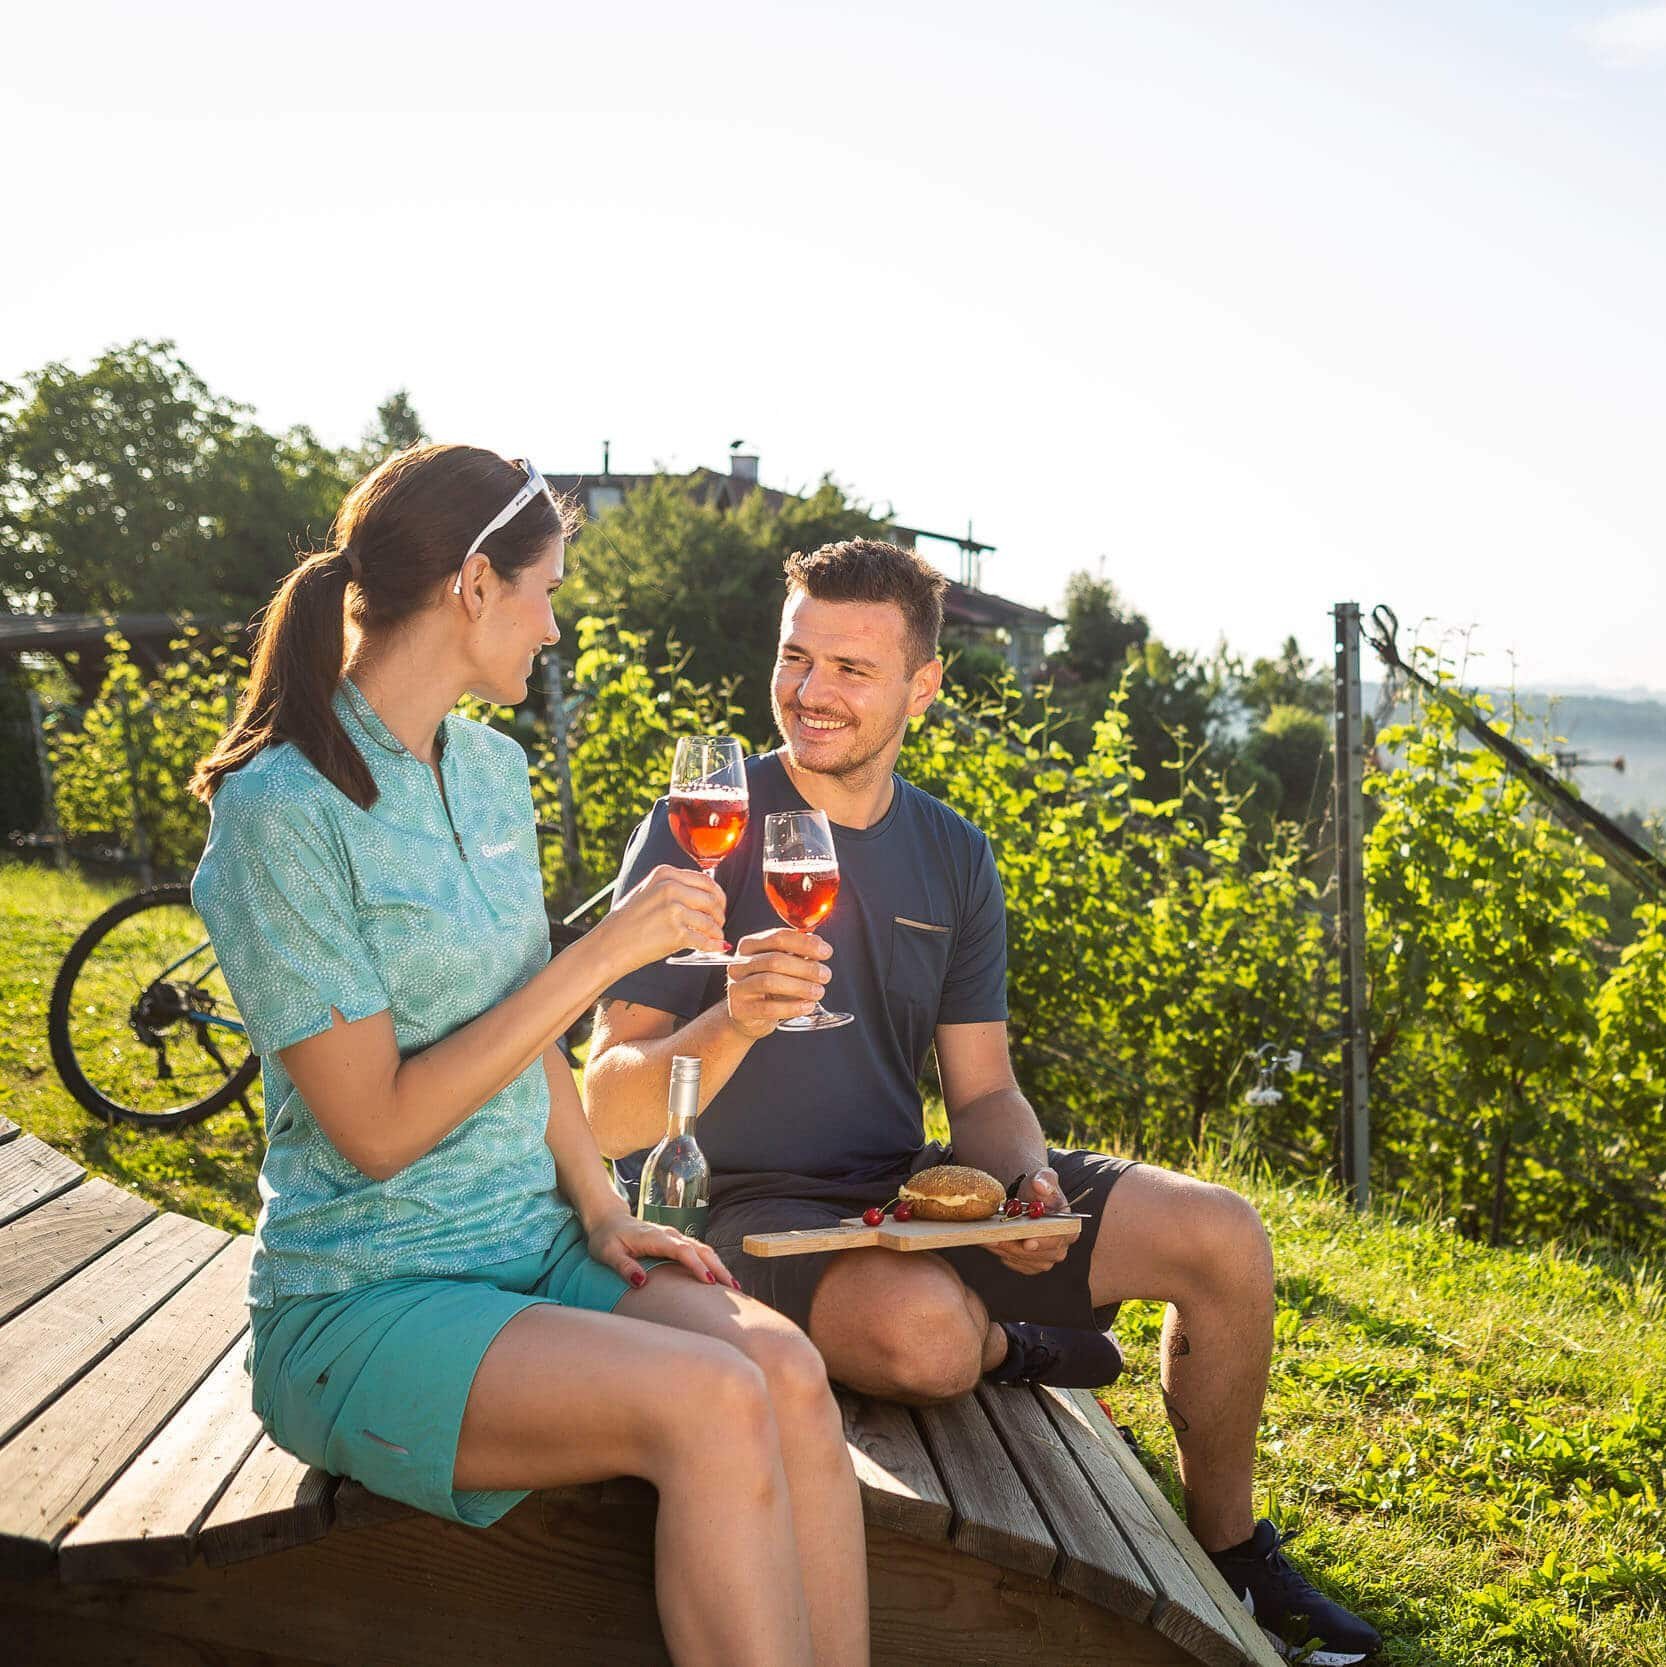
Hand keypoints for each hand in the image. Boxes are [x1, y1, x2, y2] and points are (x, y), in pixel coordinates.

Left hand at [586, 1209, 741, 1291]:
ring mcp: (674, 1237)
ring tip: (733, 1287)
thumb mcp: (607, 1253)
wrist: (608, 1219)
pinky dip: (712, 1263)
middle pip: (700, 1249)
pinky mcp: (675, 1242)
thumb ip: (623, 1266)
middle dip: (718, 1268)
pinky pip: (698, 1251)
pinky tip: (719, 1279)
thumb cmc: (606, 1238)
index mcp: (655, 1237)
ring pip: (703, 1249)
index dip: (697, 1265)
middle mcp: (669, 1235)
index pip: (682, 1250)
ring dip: (719, 1266)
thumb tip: (642, 1282)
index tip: (710, 1282)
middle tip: (734, 1289)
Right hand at [602, 864, 726, 967]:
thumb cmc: (626, 921)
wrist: (609, 945)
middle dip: (720, 913)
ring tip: (714, 937)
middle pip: (712, 899)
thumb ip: (673, 887)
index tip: (719, 905)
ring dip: (717, 931)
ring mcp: (673, 910)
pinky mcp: (676, 933)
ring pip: (710, 921)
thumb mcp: (647, 891)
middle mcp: (670, 888)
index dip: (718, 895)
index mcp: (665, 874)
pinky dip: (713, 945)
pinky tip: (715, 947)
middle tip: (718, 923)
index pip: (705, 880)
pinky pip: (704, 940)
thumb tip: (705, 895)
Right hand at [724, 927, 831, 1038]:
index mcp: (749, 945)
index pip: (778, 937)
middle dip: (806, 967)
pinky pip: (768, 1008)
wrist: (746, 1015)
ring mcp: (736, 986)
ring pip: (770, 982)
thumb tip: (818, 944)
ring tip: (818, 992)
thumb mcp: (780, 966)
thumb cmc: (767, 986)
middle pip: (775, 960)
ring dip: (800, 986)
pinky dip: (792, 1007)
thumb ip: (796, 953)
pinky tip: (807, 1006)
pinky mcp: (740, 1009)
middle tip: (825, 975)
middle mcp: (739, 963)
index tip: (826, 952)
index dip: (805, 943)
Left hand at [983, 1166, 1070, 1274]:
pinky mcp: (1028, 1264)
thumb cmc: (1037, 1190)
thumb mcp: (1042, 1178)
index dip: (1044, 1242)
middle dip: (1016, 1246)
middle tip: (996, 1237)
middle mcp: (1059, 1247)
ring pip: (1023, 1259)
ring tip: (986, 1237)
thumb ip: (1044, 1180)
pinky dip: (1001, 1253)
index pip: (1059, 1238)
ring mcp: (1044, 1258)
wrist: (1025, 1201)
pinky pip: (1014, 1263)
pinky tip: (990, 1242)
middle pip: (1039, 1254)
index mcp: (1068, 1228)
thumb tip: (1040, 1185)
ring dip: (1004, 1249)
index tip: (1027, 1242)